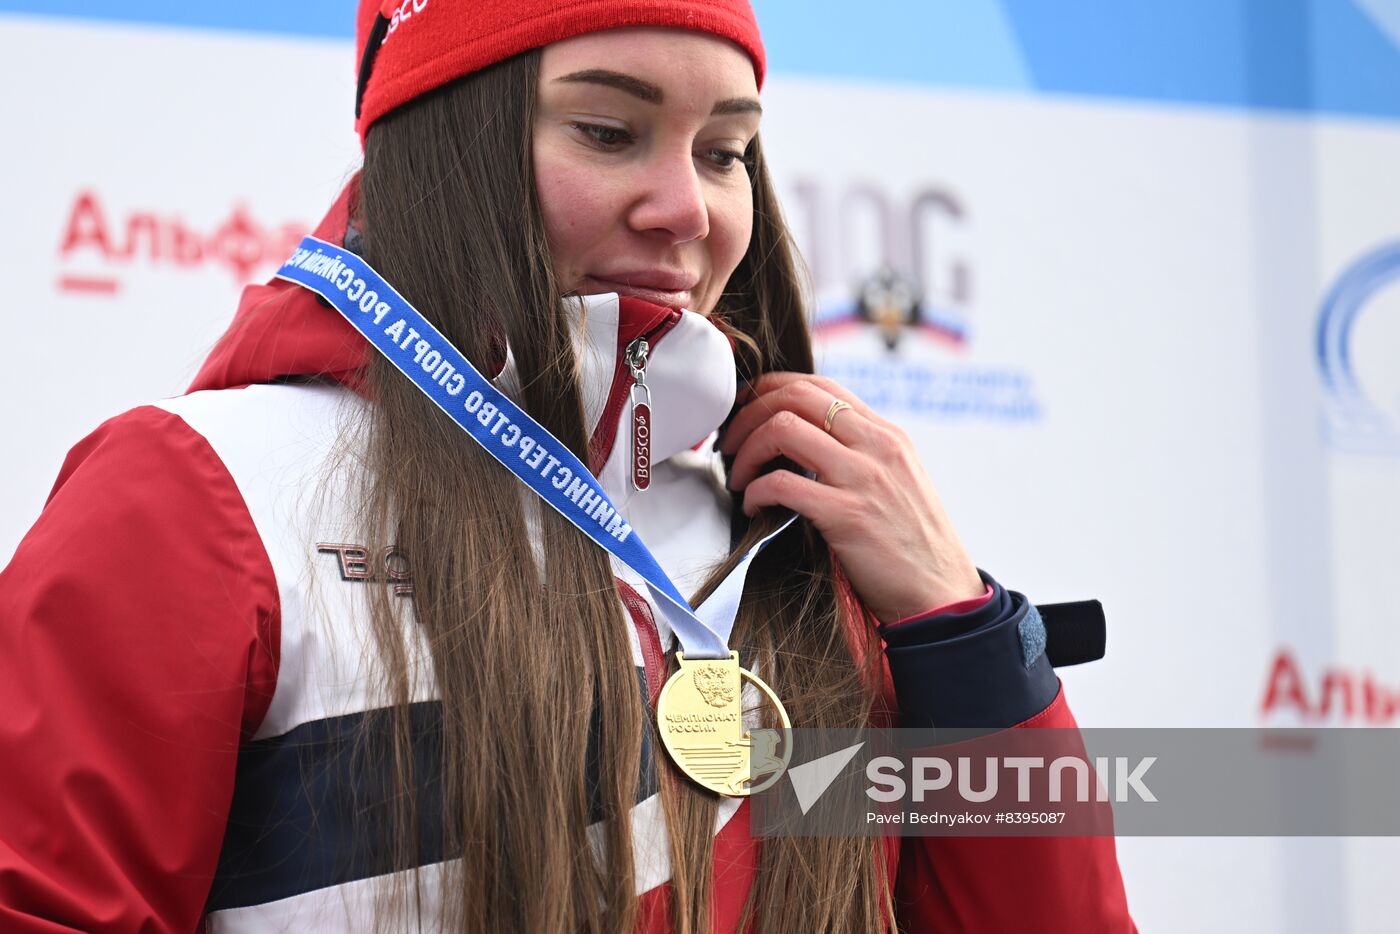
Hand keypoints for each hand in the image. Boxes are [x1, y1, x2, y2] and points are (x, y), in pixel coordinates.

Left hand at [718, 371, 983, 623]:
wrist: (942, 595)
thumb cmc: (914, 546)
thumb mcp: (898, 481)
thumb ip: (862, 454)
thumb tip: (807, 441)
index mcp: (888, 435)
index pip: (819, 384)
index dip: (770, 389)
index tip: (745, 408)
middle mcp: (877, 446)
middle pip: (795, 397)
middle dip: (748, 413)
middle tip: (729, 443)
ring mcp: (863, 478)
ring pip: (783, 428)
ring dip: (746, 451)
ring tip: (739, 476)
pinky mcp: (848, 515)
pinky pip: (782, 484)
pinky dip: (755, 492)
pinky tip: (753, 506)